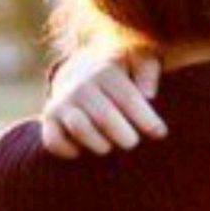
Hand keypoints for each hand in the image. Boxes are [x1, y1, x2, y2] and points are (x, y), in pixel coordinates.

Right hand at [41, 46, 166, 158]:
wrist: (81, 68)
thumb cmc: (122, 71)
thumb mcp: (139, 60)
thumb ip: (148, 70)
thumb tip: (149, 94)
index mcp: (106, 70)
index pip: (128, 99)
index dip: (147, 119)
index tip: (160, 133)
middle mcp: (81, 85)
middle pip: (105, 117)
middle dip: (124, 136)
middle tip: (132, 142)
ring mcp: (62, 101)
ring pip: (79, 129)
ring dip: (99, 144)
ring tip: (110, 145)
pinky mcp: (48, 118)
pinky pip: (53, 141)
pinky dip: (68, 150)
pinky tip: (83, 150)